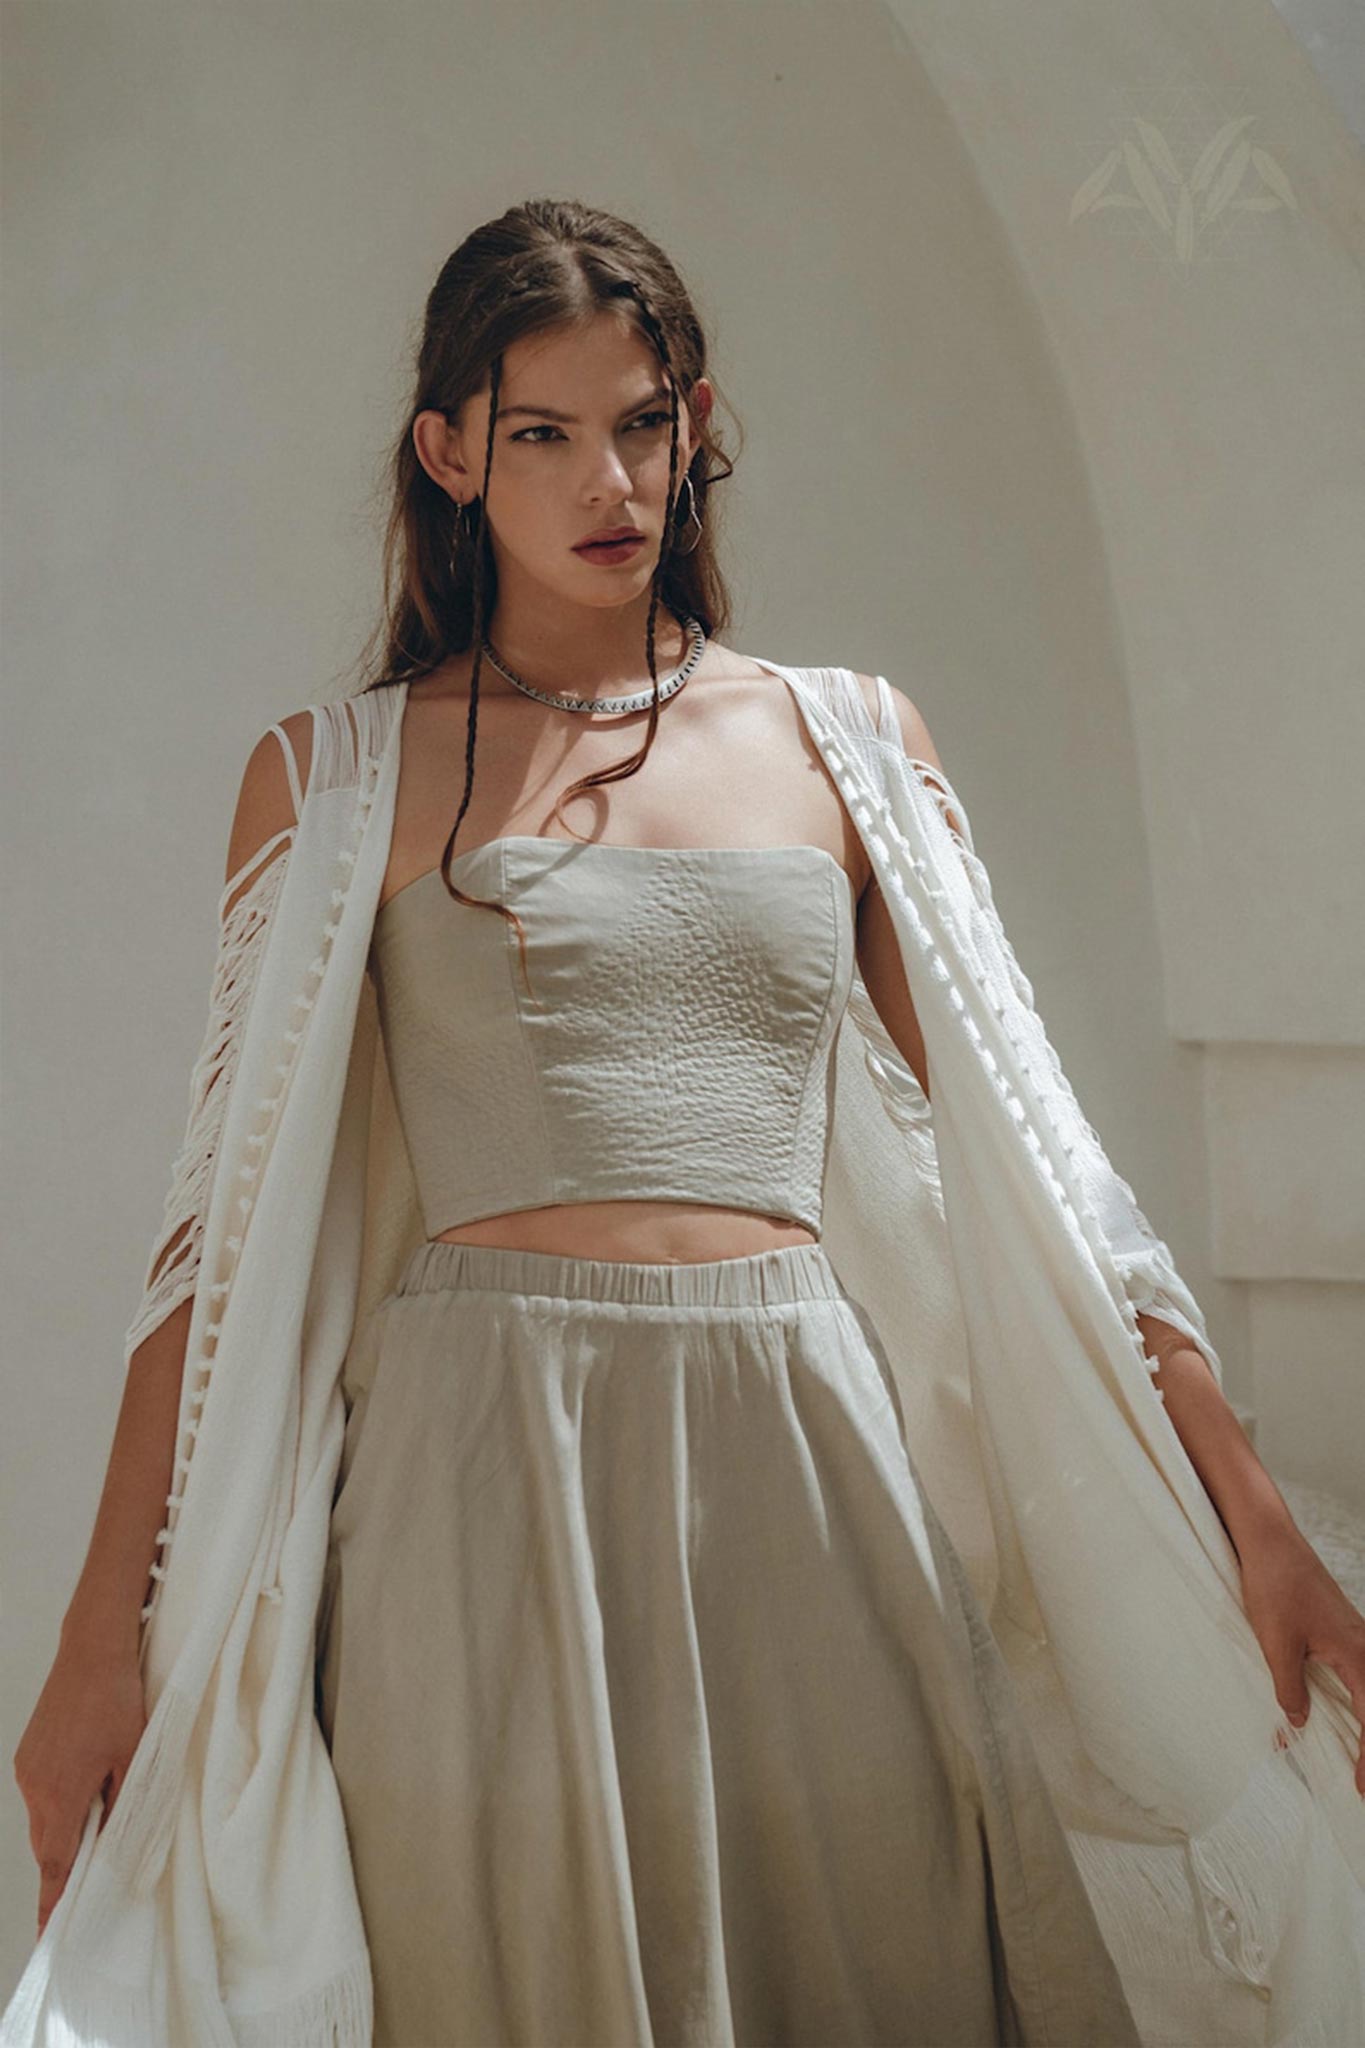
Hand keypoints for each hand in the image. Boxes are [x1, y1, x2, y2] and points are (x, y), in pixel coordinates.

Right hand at [12, 1637, 146, 1936]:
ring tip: (94, 1822)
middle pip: (47, 1844)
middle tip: (83, 1883)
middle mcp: (35, 1786)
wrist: (91, 1650)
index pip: (54, 1863)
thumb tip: (116, 1840)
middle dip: (64, 1864)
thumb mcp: (133, 1756)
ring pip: (43, 1819)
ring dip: (64, 1829)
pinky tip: (82, 1788)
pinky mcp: (27, 1754)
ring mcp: (26, 1769)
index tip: (47, 1932)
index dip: (52, 1900)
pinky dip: (58, 1803)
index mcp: (62, 1794)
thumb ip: (124, 1803)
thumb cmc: (118, 1699)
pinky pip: (39, 1794)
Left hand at [1236, 1521, 1364, 1794]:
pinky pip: (1354, 1674)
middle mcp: (1364, 1646)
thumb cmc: (1274, 1586)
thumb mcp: (1277, 1645)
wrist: (1269, 1540)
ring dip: (1363, 1725)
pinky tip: (1331, 1712)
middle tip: (1364, 1782)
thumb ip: (1290, 1688)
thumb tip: (1299, 1721)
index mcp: (1357, 1654)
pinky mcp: (1338, 1630)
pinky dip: (1350, 1700)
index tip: (1362, 1786)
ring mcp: (1353, 1637)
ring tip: (1357, 1758)